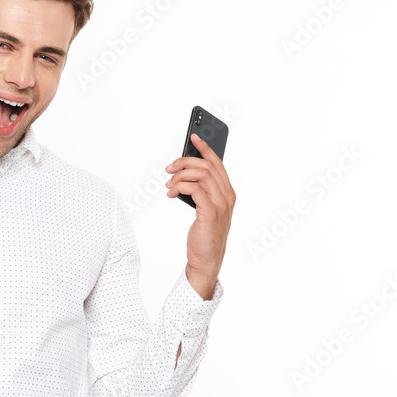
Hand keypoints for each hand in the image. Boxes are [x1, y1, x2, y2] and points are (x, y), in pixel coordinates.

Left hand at [165, 132, 235, 298]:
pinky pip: (194, 189)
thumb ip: (201, 191)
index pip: (217, 163)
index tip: (193, 137)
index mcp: (228, 192)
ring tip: (169, 184)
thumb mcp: (205, 209)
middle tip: (169, 169)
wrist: (206, 259)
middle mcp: (227, 195)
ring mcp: (220, 204)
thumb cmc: (205, 234)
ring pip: (200, 174)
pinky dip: (180, 187)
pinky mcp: (210, 212)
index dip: (205, 147)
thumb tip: (184, 173)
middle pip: (207, 165)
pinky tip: (171, 193)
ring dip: (180, 175)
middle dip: (184, 161)